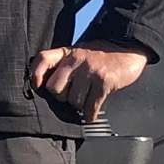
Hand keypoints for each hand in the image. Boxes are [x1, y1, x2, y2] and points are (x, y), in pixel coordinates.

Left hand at [30, 45, 149, 124]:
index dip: (36, 74)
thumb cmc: (99, 56)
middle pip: (55, 88)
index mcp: (67, 53)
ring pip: (73, 101)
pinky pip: (90, 107)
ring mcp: (90, 70)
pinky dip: (90, 115)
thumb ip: (62, 65)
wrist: (127, 48)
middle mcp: (76, 59)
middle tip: (72, 96)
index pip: (43, 59)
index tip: (37, 86)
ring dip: (79, 106)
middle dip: (63, 97)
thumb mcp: (77, 54)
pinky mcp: (104, 82)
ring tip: (86, 99)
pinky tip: (91, 113)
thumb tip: (43, 87)